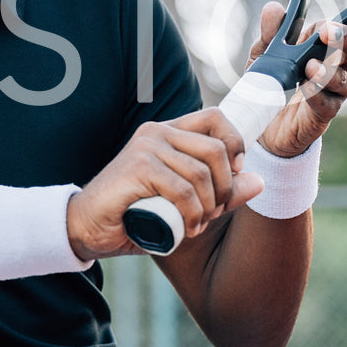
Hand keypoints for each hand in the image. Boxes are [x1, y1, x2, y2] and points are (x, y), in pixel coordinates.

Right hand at [66, 108, 265, 259]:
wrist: (87, 227)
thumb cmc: (134, 215)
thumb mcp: (186, 203)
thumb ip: (220, 192)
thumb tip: (258, 182)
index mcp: (168, 133)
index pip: (215, 118)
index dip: (235, 143)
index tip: (235, 172)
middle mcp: (157, 133)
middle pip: (215, 148)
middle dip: (225, 188)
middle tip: (215, 213)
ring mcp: (146, 148)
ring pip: (201, 173)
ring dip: (208, 207)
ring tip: (198, 225)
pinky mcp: (138, 168)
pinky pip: (183, 190)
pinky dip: (193, 214)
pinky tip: (188, 229)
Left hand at [253, 0, 346, 157]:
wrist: (263, 125)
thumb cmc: (272, 83)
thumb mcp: (265, 54)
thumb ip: (272, 33)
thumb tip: (274, 8)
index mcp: (330, 43)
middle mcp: (340, 65)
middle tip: (328, 31)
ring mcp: (335, 91)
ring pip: (346, 77)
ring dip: (329, 68)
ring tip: (309, 66)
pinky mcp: (323, 114)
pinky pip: (327, 102)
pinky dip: (317, 93)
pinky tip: (305, 89)